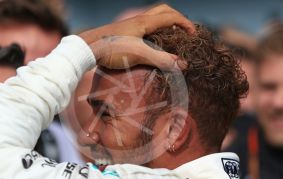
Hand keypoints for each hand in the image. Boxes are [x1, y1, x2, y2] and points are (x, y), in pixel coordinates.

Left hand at [78, 4, 193, 69]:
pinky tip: (151, 43)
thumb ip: (161, 59)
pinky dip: (155, 30)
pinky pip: (145, 25)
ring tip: (171, 38)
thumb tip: (182, 64)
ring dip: (166, 23)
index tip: (194, 35)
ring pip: (153, 17)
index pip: (171, 17)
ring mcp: (130, 25)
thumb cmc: (112, 50)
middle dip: (177, 19)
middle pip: (163, 10)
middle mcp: (138, 19)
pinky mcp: (124, 32)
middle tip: (184, 32)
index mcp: (145, 22)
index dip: (186, 24)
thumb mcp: (139, 55)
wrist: (87, 48)